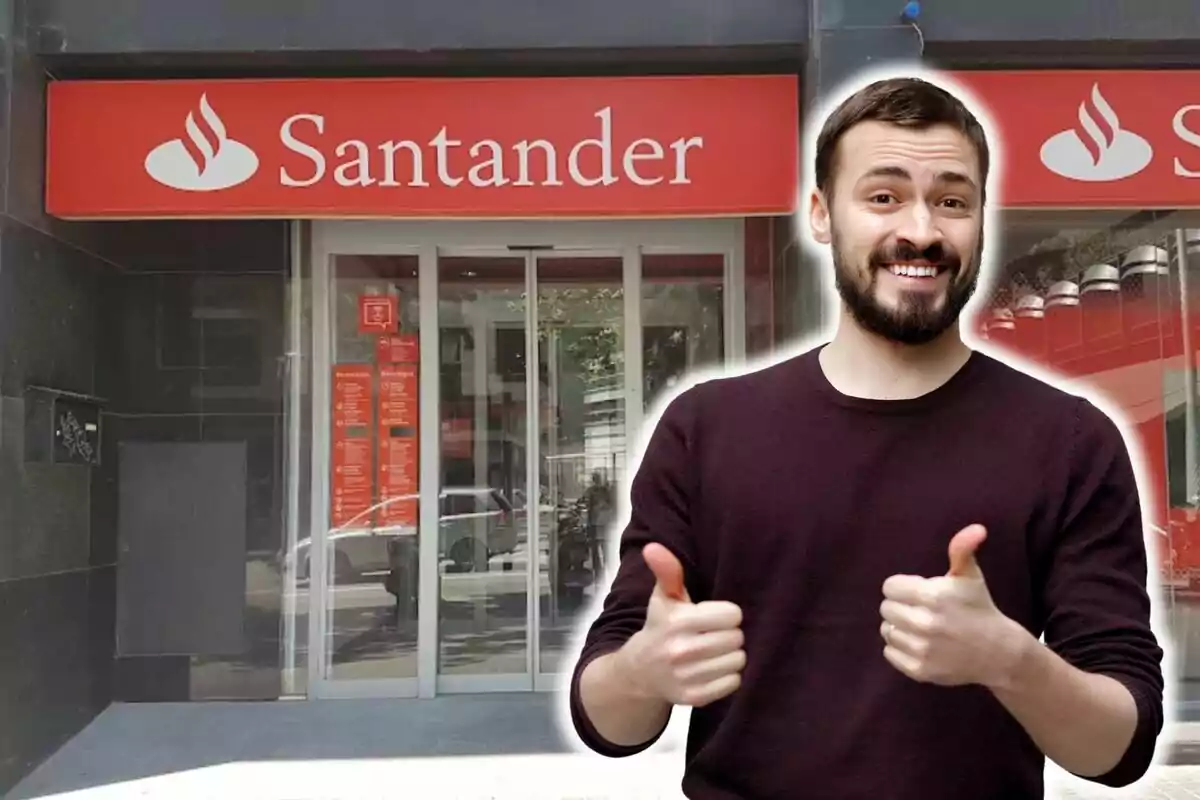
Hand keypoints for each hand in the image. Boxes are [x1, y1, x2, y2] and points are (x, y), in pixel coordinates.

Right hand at [617, 543, 745, 707]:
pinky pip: (733, 683)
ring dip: (730, 656)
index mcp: (678, 621)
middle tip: (713, 635)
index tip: (712, 617)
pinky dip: (727, 677)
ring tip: (713, 652)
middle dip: (728, 635)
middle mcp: (681, 650)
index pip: (733, 615)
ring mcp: (687, 676)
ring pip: (738, 661)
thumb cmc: (660, 627)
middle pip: (737, 638)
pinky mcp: (694, 697)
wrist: (640, 671)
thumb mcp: (663, 597)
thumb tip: (653, 547)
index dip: (725, 614)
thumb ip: (666, 570)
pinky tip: (711, 670)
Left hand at [879, 524, 1027, 688]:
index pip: (889, 587)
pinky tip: (920, 644)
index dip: (903, 587)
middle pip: (886, 608)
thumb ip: (963, 549)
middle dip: (901, 606)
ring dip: (900, 627)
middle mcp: (924, 624)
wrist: (998, 652)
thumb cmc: (979, 608)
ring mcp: (921, 649)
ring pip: (887, 630)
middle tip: (922, 610)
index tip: (920, 592)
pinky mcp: (919, 670)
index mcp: (932, 596)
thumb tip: (976, 528)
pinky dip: (900, 648)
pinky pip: (889, 653)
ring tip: (922, 627)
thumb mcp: (970, 576)